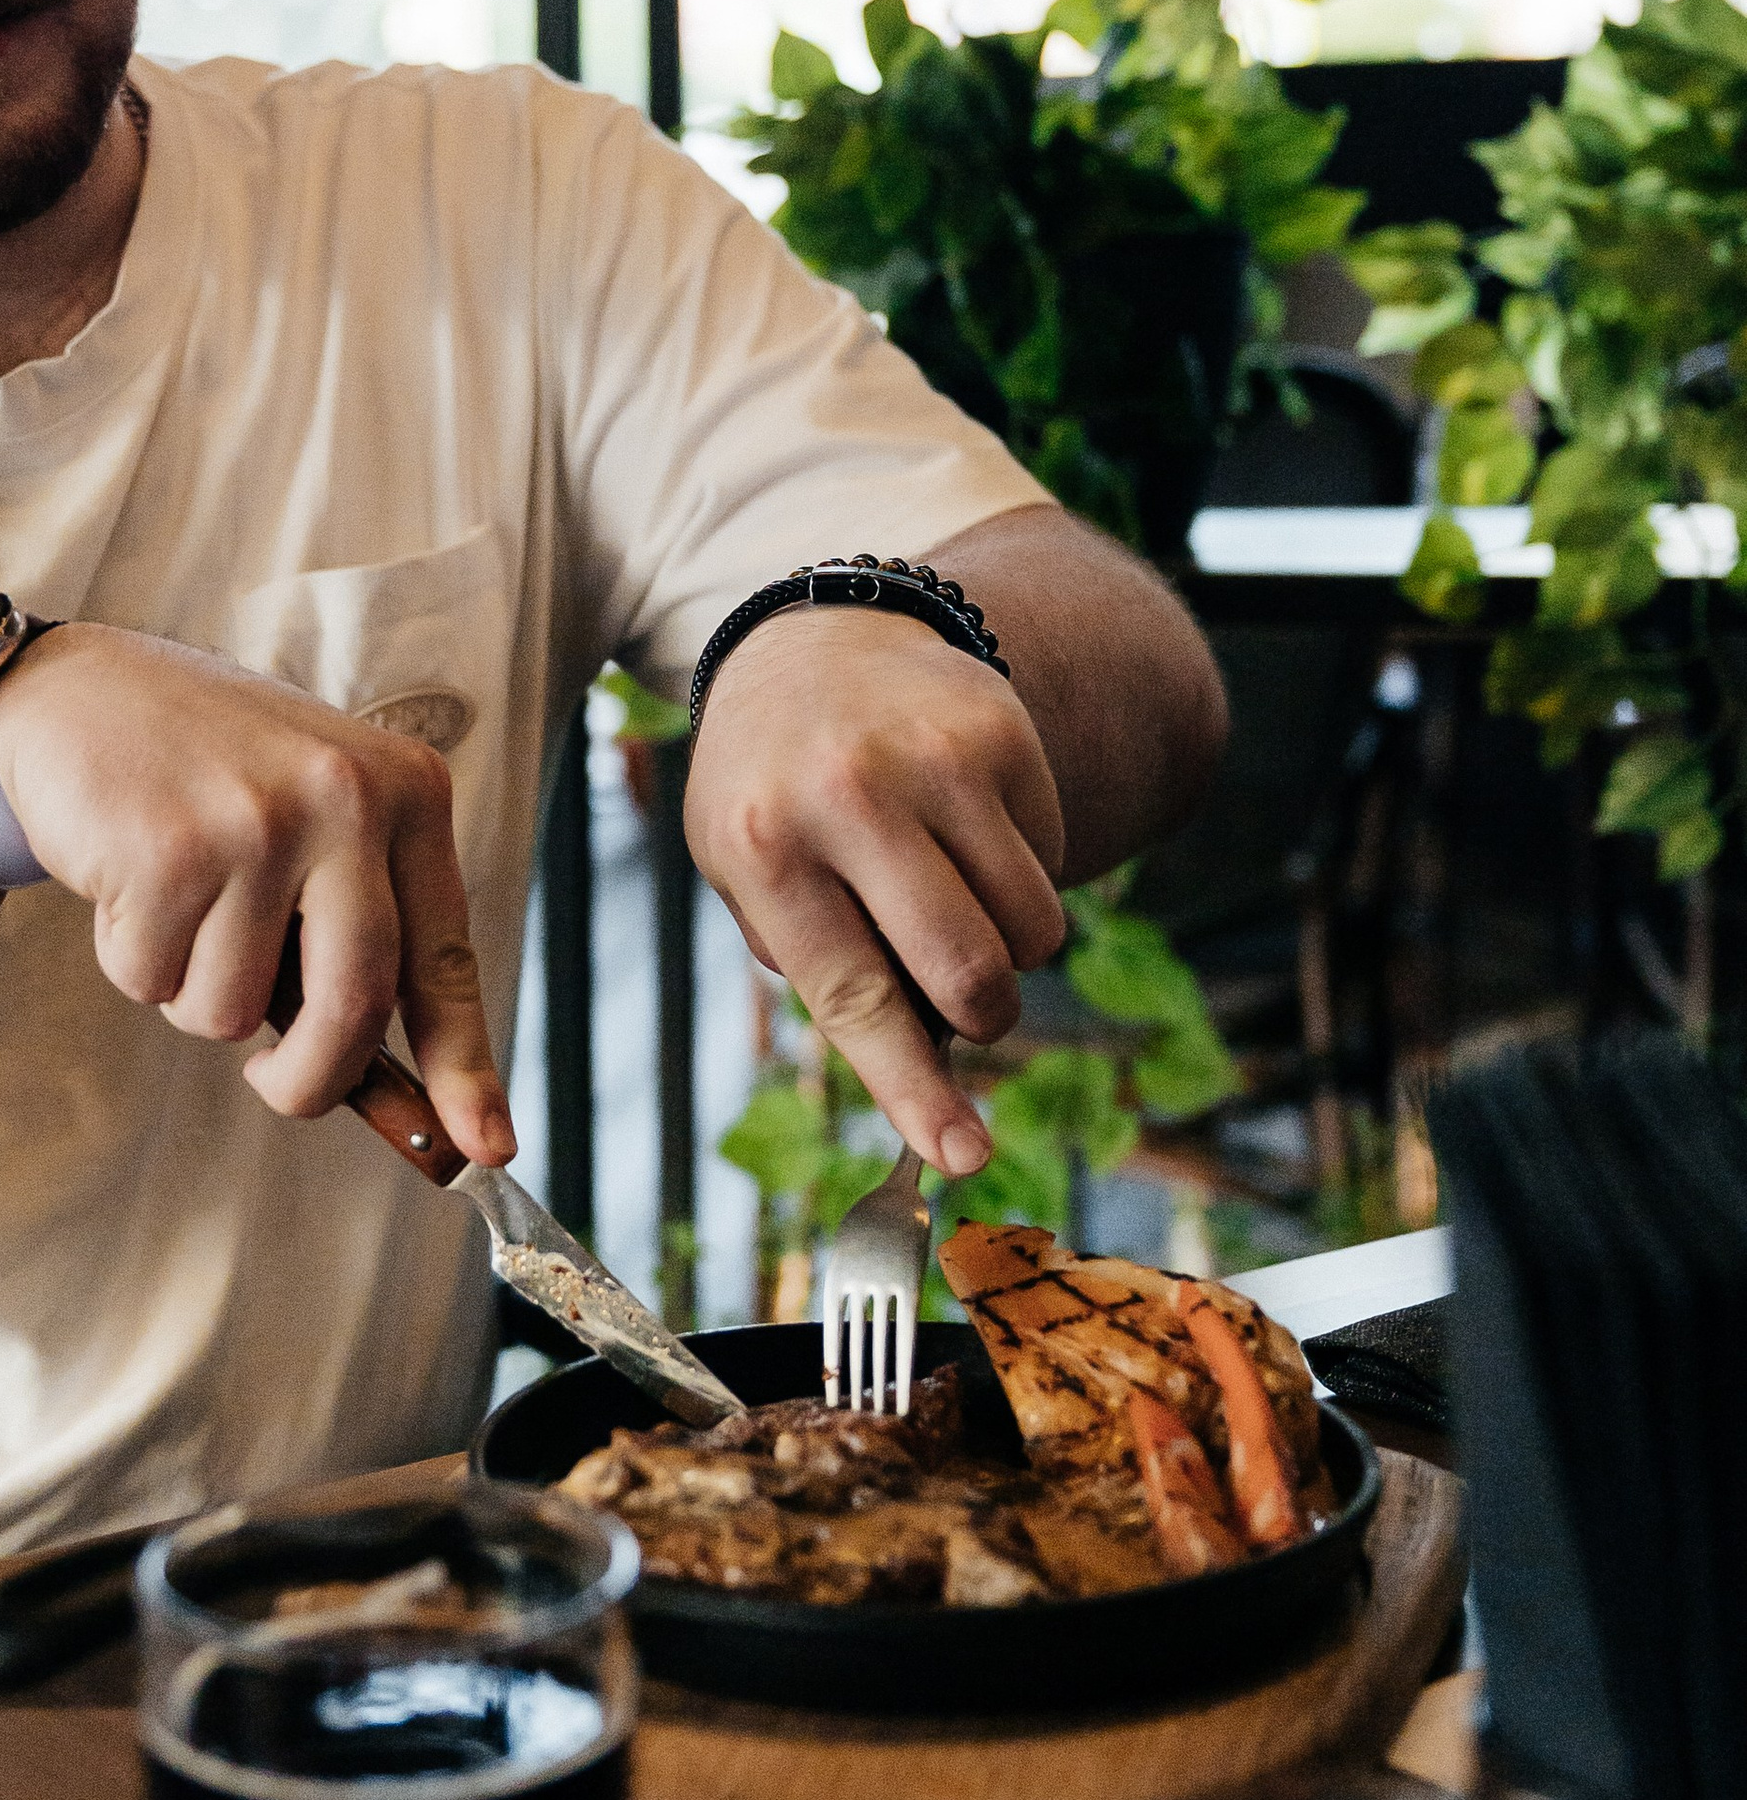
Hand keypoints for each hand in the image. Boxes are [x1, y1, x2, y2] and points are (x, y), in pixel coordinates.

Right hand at [0, 625, 512, 1162]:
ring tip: (176, 900)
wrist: (75, 691)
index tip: (487, 1149)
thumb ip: (352, 935)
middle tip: (276, 1085)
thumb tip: (396, 1099)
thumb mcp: (312, 822)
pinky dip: (130, 956)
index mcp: (406, 792)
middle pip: (354, 1007)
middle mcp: (346, 799)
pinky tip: (126, 879)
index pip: (444, 957)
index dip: (465, 1066)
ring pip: (233, 1011)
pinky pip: (152, 980)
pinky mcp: (167, 851)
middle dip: (310, 1079)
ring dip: (191, 990)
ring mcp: (257, 823)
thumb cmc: (206, 777)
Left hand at [683, 606, 1067, 1177]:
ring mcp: (933, 757)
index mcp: (763, 847)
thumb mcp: (747, 873)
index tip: (962, 1155)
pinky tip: (962, 830)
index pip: (854, 997)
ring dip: (1009, 951)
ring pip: (1031, 928)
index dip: (912, 1089)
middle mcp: (848, 795)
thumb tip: (926, 1072)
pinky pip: (1053, 862)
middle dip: (982, 1020)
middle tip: (968, 1009)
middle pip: (965, 970)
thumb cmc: (775, 792)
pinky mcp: (1002, 732)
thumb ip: (822, 968)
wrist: (814, 645)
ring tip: (950, 900)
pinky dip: (1020, 877)